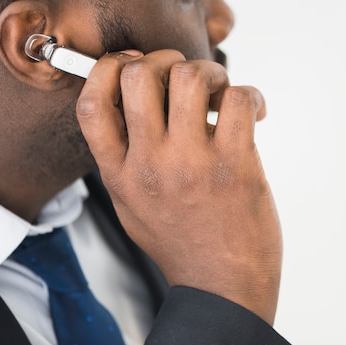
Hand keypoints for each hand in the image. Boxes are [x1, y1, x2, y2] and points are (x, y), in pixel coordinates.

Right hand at [76, 50, 282, 323]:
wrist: (224, 285)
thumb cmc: (183, 244)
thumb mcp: (133, 207)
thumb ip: (124, 161)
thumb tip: (132, 107)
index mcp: (120, 175)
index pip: (92, 104)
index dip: (106, 67)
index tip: (131, 62)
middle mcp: (151, 165)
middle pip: (140, 76)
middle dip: (164, 59)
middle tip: (184, 75)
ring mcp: (193, 163)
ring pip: (190, 76)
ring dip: (210, 71)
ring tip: (220, 93)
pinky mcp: (235, 163)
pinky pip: (239, 99)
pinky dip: (249, 95)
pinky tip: (252, 113)